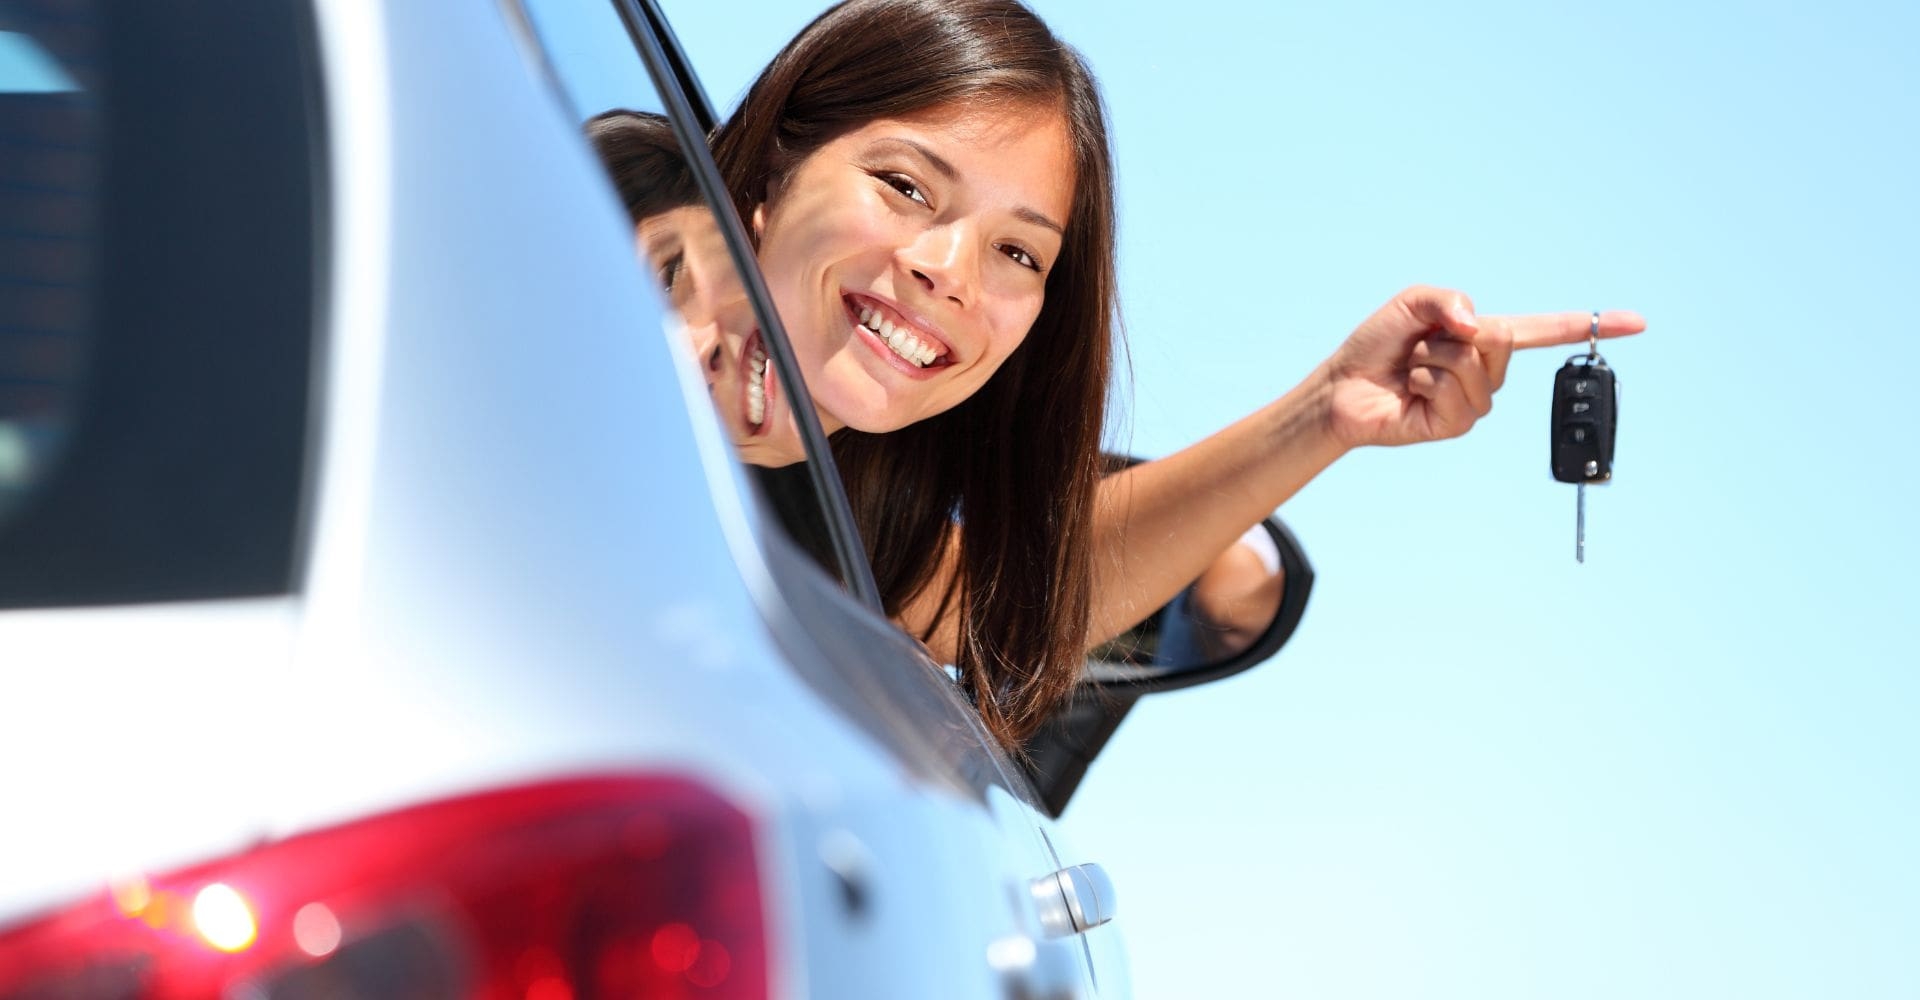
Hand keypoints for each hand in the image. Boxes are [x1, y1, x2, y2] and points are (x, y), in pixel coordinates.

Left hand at [1319, 286, 1645, 449]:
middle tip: (1422, 344)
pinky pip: (1454, 390)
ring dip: (1432, 357)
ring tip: (1413, 367)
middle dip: (1455, 332)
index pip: (1545, 331)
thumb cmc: (1378, 344)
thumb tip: (1477, 328)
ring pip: (1473, 364)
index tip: (1637, 322)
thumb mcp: (1412, 302)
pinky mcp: (1457, 424)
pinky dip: (1425, 380)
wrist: (1343, 386)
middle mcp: (1488, 371)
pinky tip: (1412, 390)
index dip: (1590, 325)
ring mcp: (1475, 401)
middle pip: (1502, 339)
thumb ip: (1448, 300)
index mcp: (1486, 338)